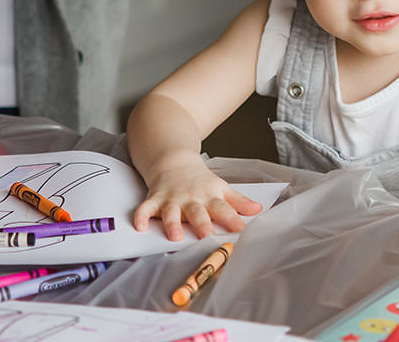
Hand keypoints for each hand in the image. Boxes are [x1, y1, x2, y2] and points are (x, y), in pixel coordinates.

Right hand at [132, 153, 261, 240]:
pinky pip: (146, 208)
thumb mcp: (221, 188)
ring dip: (172, 224)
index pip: (224, 209)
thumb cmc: (200, 180)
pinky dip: (141, 216)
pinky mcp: (155, 199)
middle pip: (198, 212)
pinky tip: (140, 227)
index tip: (241, 229)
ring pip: (172, 213)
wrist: (174, 161)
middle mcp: (191, 199)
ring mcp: (172, 199)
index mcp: (210, 197)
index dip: (232, 219)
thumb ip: (239, 201)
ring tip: (175, 236)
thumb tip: (258, 210)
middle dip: (202, 224)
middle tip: (207, 236)